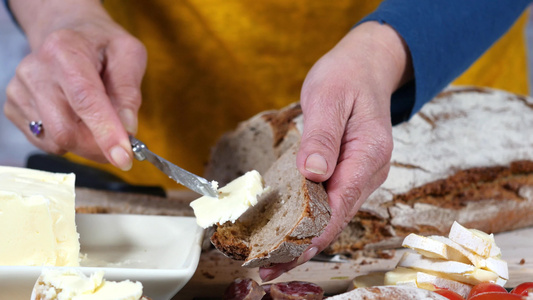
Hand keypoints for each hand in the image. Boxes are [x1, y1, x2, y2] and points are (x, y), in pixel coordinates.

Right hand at [4, 0, 146, 169]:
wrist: (68, 34)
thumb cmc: (102, 45)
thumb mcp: (129, 54)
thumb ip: (129, 90)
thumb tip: (128, 129)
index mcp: (65, 50)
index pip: (85, 100)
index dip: (105, 133)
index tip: (124, 158)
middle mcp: (35, 70)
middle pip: (65, 131)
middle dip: (98, 146)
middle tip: (121, 144)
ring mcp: (19, 89)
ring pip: (56, 141)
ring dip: (86, 143)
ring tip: (97, 120)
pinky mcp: (14, 107)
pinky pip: (45, 142)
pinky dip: (69, 140)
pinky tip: (76, 118)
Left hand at [259, 21, 412, 280]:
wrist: (365, 67)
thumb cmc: (346, 78)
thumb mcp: (329, 97)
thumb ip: (323, 136)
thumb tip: (314, 174)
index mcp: (370, 154)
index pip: (341, 203)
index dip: (314, 234)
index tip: (287, 255)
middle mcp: (370, 171)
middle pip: (337, 218)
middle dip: (303, 246)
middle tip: (267, 268)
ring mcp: (362, 175)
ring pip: (334, 215)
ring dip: (304, 238)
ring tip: (271, 258)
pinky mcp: (349, 173)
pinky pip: (330, 202)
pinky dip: (309, 219)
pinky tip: (289, 230)